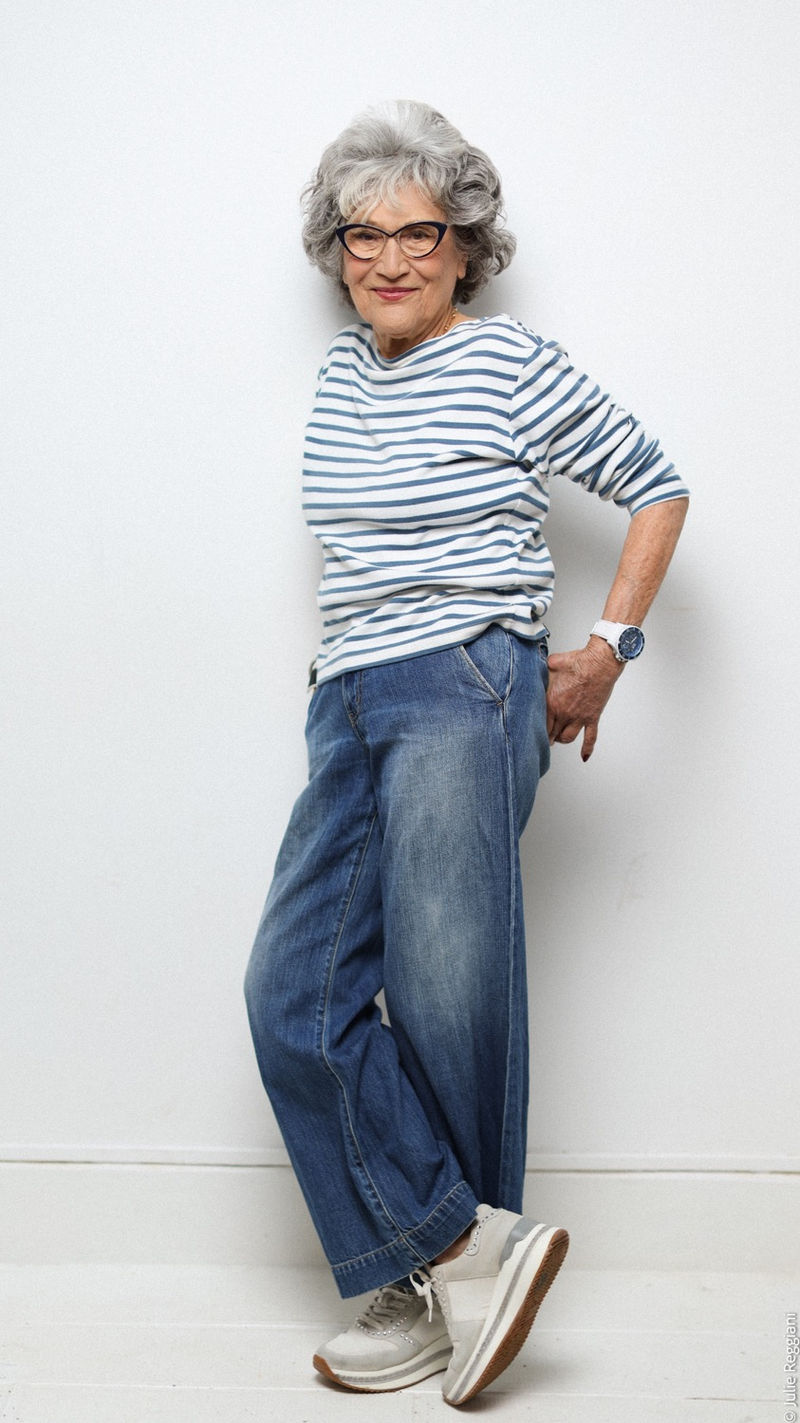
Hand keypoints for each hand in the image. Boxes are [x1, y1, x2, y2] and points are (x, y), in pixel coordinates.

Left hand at [546, 639, 623, 760]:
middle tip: (543, 739)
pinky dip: (587, 749)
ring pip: (567, 737)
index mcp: (552, 702)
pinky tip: (584, 756)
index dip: (534, 727)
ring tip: (558, 739)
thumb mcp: (552, 664)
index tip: (531, 730)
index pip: (539, 721)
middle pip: (551, 732)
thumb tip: (536, 666)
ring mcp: (579, 718)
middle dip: (546, 736)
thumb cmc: (578, 662)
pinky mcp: (592, 718)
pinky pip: (590, 738)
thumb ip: (542, 670)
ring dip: (562, 740)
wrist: (600, 663)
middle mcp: (564, 713)